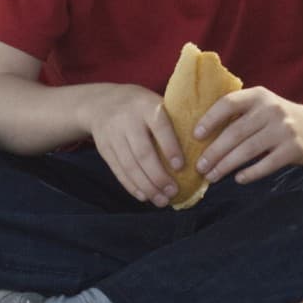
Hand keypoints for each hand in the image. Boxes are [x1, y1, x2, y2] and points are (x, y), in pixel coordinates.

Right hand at [81, 83, 181, 206]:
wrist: (102, 102)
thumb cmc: (141, 105)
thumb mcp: (155, 103)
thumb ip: (172, 120)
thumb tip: (200, 148)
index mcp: (147, 106)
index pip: (160, 127)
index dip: (170, 148)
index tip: (181, 167)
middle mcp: (128, 120)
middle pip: (143, 153)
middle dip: (159, 176)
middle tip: (173, 192)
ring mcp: (113, 135)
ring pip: (130, 165)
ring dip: (147, 187)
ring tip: (161, 200)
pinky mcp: (104, 149)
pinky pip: (118, 170)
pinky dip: (131, 186)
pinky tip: (144, 196)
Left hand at [194, 86, 302, 184]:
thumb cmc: (283, 119)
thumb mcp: (265, 106)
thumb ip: (241, 114)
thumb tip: (204, 135)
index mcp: (259, 96)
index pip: (228, 103)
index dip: (210, 119)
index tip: (195, 135)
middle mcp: (271, 109)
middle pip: (234, 132)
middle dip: (213, 152)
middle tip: (199, 166)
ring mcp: (283, 129)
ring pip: (247, 150)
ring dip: (226, 165)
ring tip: (212, 176)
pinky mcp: (294, 149)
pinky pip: (266, 164)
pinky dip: (250, 173)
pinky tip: (238, 179)